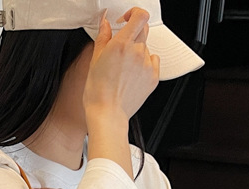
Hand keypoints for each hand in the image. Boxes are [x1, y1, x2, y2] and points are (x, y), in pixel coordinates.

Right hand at [83, 7, 159, 122]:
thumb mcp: (94, 61)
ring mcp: (147, 65)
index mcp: (121, 45)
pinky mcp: (153, 77)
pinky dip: (145, 64)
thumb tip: (105, 25)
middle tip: (121, 48)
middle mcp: (137, 52)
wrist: (107, 115)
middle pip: (142, 31)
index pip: (140, 16)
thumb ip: (102, 38)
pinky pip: (153, 62)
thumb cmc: (97, 93)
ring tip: (124, 69)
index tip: (127, 19)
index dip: (134, 14)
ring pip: (146, 48)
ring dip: (137, 53)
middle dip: (132, 35)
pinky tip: (133, 75)